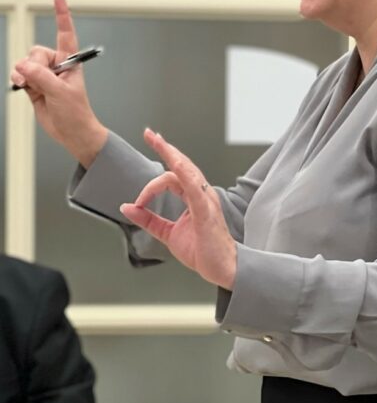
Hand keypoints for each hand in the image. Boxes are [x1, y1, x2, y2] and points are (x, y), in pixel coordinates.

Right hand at [10, 0, 106, 166]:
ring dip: (23, 74)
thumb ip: (42, 77)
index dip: (62, 15)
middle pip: (35, 52)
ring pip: (24, 63)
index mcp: (70, 62)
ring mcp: (44, 75)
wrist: (71, 132)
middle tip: (41, 80)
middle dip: (33, 64)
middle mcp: (57, 65)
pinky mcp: (34, 85)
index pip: (66, 34)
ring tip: (33, 88)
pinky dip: (18, 80)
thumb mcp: (61, 92)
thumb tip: (23, 66)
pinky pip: (19, 75)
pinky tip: (25, 89)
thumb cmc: (76, 112)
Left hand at [120, 129, 237, 290]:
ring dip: (172, 155)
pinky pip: (194, 189)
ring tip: (158, 142)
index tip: (140, 192)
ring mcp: (206, 201)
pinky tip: (175, 164)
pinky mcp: (206, 211)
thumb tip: (127, 207)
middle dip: (165, 148)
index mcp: (194, 198)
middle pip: (182, 165)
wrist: (222, 268)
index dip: (155, 176)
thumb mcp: (168, 233)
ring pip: (188, 171)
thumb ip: (148, 219)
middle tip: (150, 134)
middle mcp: (202, 195)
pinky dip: (184, 174)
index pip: (174, 175)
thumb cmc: (203, 251)